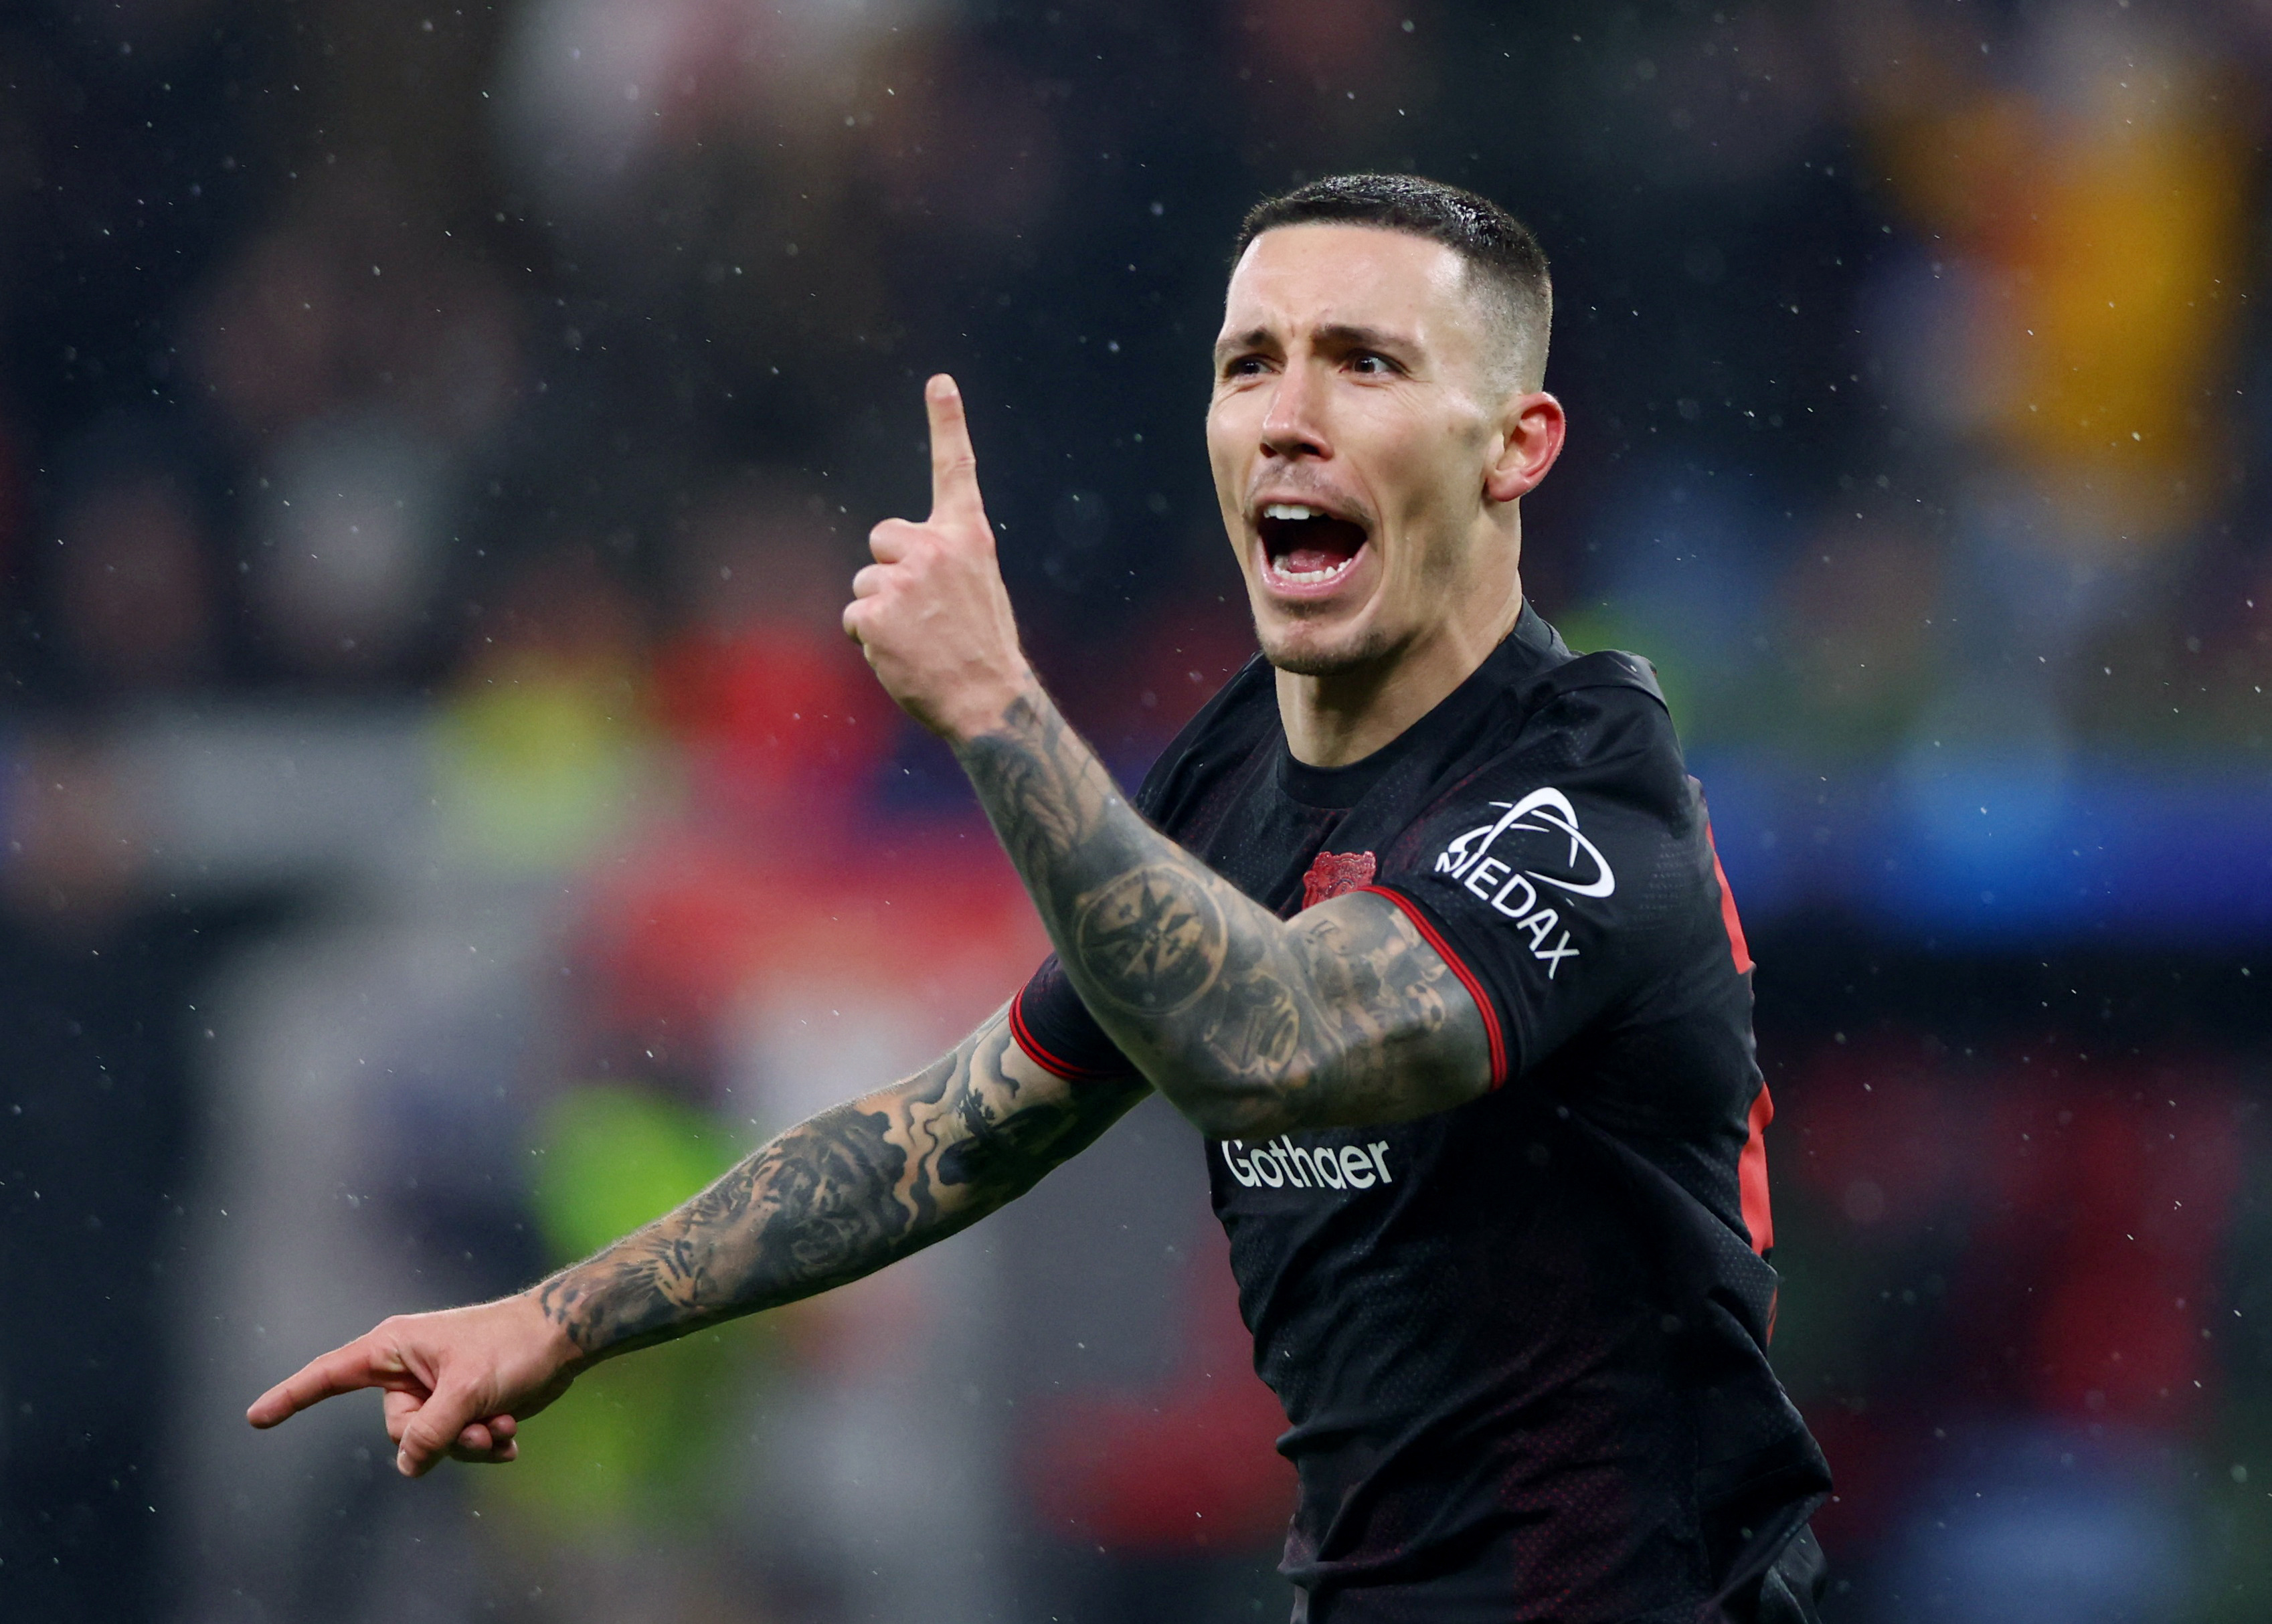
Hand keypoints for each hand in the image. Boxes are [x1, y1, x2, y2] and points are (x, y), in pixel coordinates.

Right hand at [246, 1292, 582, 1477]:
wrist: (563, 1339)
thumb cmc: (514, 1347)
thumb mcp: (468, 1391)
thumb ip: (431, 1431)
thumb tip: (407, 1465)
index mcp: (394, 1348)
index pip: (330, 1375)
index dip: (292, 1397)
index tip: (254, 1417)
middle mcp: (407, 1369)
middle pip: (397, 1430)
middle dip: (441, 1438)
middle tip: (481, 1423)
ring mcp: (434, 1390)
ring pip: (429, 1445)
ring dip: (468, 1444)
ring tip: (501, 1425)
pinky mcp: (460, 1406)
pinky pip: (455, 1445)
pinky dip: (483, 1445)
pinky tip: (510, 1437)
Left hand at [844, 374, 1033, 742]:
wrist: (987, 700)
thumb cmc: (981, 649)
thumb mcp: (977, 588)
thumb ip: (944, 560)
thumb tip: (896, 561)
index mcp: (967, 537)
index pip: (955, 469)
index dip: (947, 422)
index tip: (940, 381)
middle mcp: (934, 548)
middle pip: (882, 538)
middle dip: (890, 570)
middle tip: (924, 612)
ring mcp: (903, 579)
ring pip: (865, 582)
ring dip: (881, 611)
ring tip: (917, 639)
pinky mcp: (875, 611)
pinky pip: (854, 617)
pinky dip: (869, 639)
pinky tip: (900, 653)